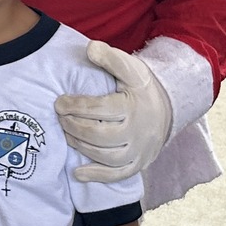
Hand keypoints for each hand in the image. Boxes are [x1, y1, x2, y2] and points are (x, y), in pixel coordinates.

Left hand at [58, 41, 172, 182]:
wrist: (166, 107)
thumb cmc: (140, 87)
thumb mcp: (129, 67)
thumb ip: (110, 58)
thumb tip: (90, 49)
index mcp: (134, 106)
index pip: (100, 109)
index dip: (76, 106)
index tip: (59, 103)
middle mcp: (138, 131)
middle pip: (101, 135)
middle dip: (75, 127)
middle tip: (60, 118)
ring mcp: (139, 151)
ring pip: (107, 156)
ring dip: (82, 147)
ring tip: (66, 134)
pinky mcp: (138, 164)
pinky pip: (118, 175)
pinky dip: (97, 176)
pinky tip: (77, 173)